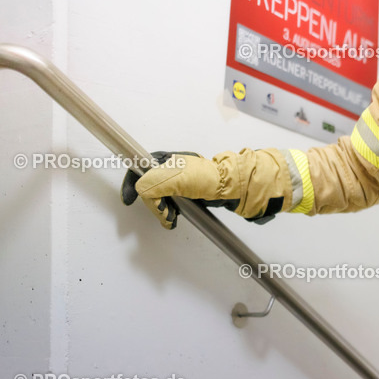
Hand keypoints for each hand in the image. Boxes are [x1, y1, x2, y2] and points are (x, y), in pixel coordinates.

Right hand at [121, 149, 293, 228]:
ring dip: (162, 209)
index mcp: (175, 160)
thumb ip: (158, 182)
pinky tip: (176, 218)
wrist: (250, 189)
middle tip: (162, 214)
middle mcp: (180, 168)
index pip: (144, 166)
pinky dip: (171, 212)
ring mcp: (189, 181)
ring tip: (170, 219)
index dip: (132, 182)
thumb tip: (142, 191)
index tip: (128, 200)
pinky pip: (175, 202)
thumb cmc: (223, 181)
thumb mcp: (186, 179)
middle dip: (151, 201)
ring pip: (163, 196)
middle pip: (151, 183)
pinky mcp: (198, 194)